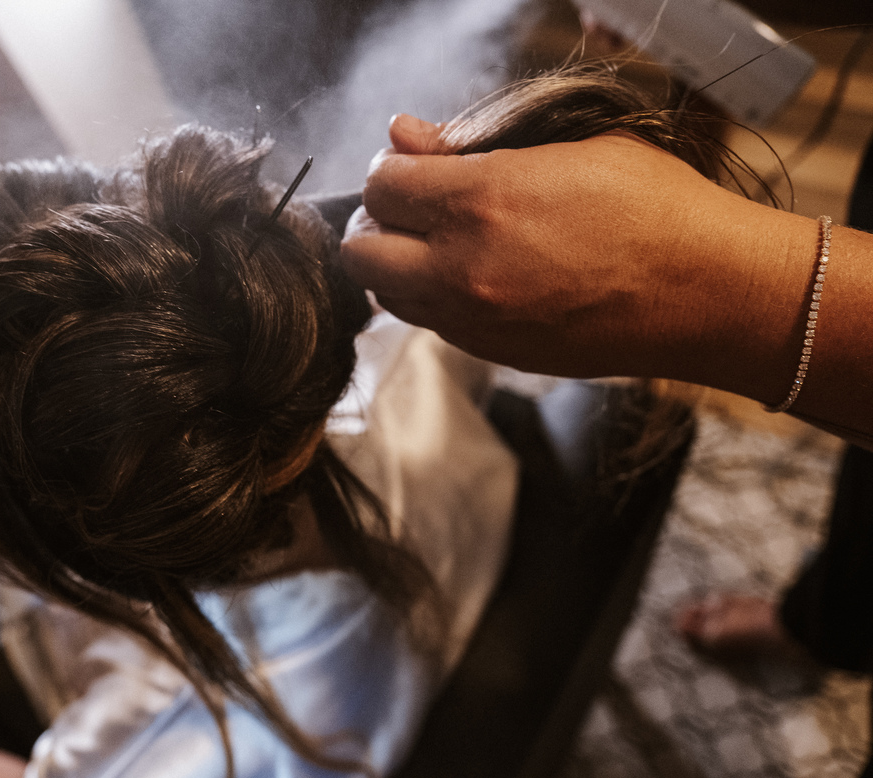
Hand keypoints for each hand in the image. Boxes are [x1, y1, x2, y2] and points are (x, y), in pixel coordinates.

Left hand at [341, 115, 814, 390]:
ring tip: (441, 244)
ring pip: (387, 295)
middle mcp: (463, 267)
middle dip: (377, 223)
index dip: (390, 170)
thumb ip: (469, 142)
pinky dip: (433, 299)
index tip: (411, 167)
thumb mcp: (568, 146)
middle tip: (412, 209)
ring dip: (397, 265)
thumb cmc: (653, 207)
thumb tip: (405, 134)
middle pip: (360, 251)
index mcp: (480, 201)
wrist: (707, 292)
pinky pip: (430, 325)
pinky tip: (475, 277)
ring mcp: (474, 319)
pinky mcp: (492, 353)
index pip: (380, 185)